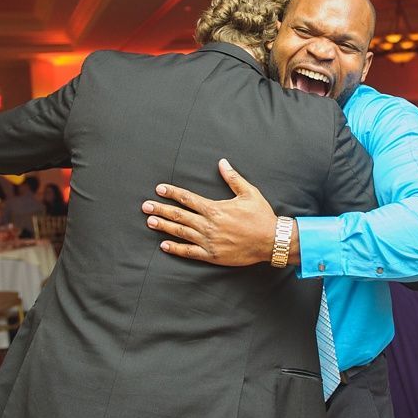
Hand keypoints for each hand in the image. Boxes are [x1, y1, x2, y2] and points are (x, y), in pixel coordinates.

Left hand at [143, 159, 277, 265]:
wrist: (272, 241)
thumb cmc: (261, 216)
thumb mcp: (249, 193)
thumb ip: (233, 178)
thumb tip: (222, 162)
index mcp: (215, 208)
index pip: (188, 199)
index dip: (172, 193)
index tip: (159, 189)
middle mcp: (209, 225)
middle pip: (179, 215)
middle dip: (161, 210)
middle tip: (145, 206)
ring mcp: (209, 241)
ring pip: (181, 232)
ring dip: (164, 226)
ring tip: (149, 222)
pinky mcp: (212, 255)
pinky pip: (189, 252)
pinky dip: (176, 248)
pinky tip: (163, 245)